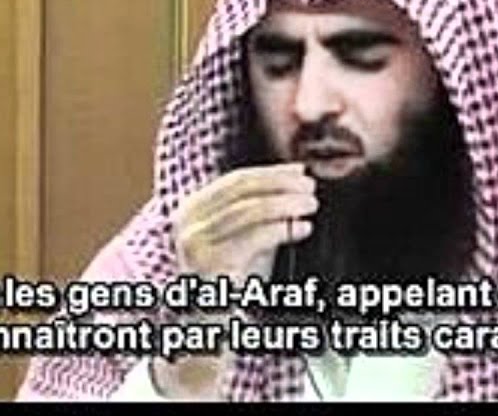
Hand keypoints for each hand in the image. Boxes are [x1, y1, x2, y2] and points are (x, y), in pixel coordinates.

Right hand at [152, 163, 317, 398]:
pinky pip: (253, 236)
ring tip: (310, 205)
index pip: (236, 179)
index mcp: (193, 208)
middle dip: (281, 185)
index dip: (272, 173)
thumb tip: (297, 187)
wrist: (207, 325)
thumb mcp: (244, 237)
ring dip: (286, 204)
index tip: (300, 171)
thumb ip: (262, 213)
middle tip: (310, 188)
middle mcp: (187, 220)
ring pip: (249, 209)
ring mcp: (194, 241)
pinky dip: (283, 228)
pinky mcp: (208, 262)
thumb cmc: (230, 280)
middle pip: (242, 189)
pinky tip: (302, 229)